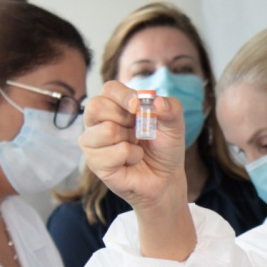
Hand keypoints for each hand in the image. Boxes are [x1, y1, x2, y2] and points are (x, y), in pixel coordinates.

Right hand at [80, 80, 186, 213]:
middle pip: (96, 106)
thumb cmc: (164, 147)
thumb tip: (157, 102)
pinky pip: (114, 152)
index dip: (124, 96)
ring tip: (135, 147)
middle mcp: (97, 121)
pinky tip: (132, 160)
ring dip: (130, 140)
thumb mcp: (174, 124)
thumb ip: (171, 108)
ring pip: (106, 130)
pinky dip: (131, 156)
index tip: (138, 107)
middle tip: (138, 131)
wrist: (165, 177)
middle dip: (125, 118)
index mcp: (115, 105)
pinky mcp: (94, 162)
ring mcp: (92, 142)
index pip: (109, 89)